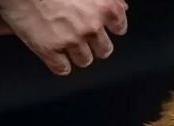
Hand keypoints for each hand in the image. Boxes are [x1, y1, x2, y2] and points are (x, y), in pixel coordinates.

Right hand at [0, 0, 127, 75]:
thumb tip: (122, 7)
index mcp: (104, 7)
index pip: (119, 27)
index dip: (111, 28)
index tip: (103, 27)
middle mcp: (91, 26)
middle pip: (104, 49)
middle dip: (95, 45)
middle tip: (81, 36)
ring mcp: (71, 41)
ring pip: (84, 60)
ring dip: (77, 54)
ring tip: (65, 42)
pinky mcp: (50, 51)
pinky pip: (63, 69)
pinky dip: (59, 64)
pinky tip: (54, 53)